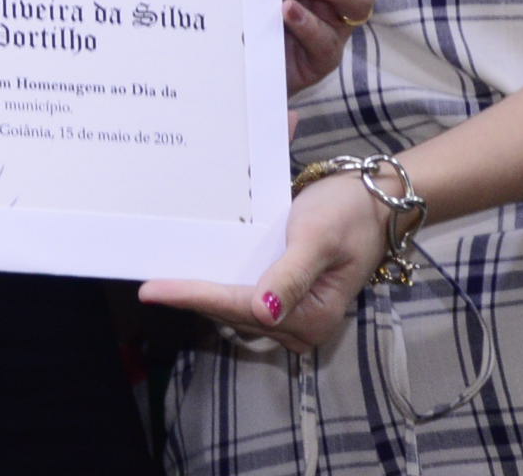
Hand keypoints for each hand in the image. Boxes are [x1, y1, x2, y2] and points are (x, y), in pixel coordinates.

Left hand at [141, 167, 385, 353]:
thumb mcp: (318, 237)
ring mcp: (293, 313)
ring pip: (233, 307)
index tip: (151, 291)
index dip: (194, 297)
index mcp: (312, 315)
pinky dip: (219, 283)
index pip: (239, 307)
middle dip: (192, 296)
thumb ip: (291, 274)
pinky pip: (242, 296)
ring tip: (161, 275)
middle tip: (147, 281)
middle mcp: (301, 324)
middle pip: (232, 312)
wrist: (375, 199)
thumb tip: (263, 312)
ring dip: (202, 290)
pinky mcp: (286, 298)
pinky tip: (193, 269)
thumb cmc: (349, 212)